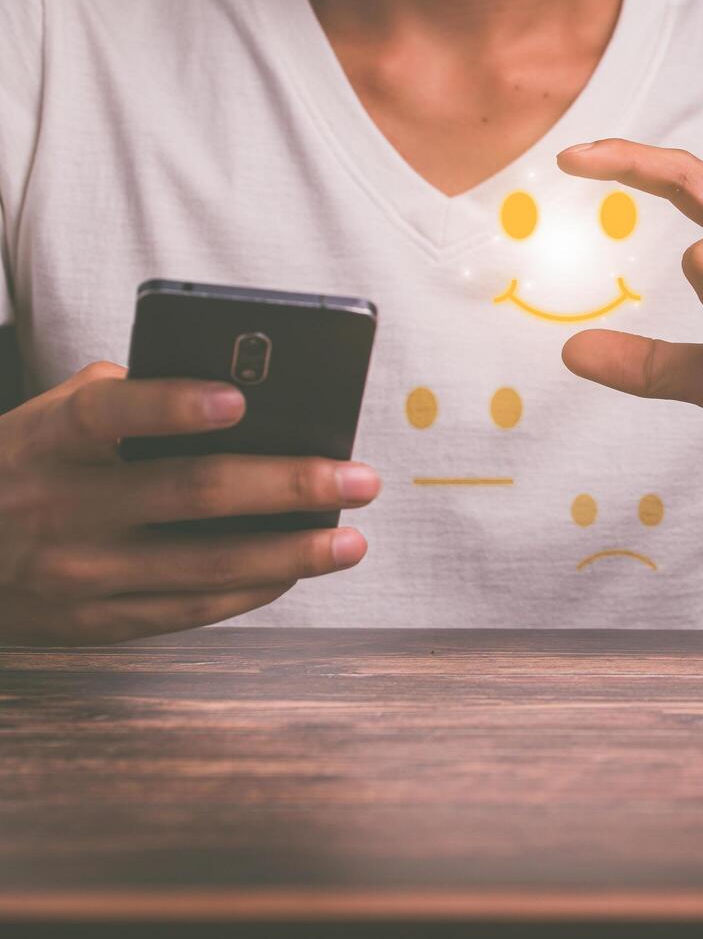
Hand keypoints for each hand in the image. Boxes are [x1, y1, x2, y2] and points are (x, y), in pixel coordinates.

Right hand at [0, 362, 379, 645]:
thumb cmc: (20, 469)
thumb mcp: (43, 421)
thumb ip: (120, 397)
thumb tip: (231, 388)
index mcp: (49, 439)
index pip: (112, 413)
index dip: (175, 405)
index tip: (241, 399)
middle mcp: (63, 506)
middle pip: (192, 493)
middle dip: (289, 486)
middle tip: (360, 479)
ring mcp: (79, 572)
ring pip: (206, 565)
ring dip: (292, 553)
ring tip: (351, 540)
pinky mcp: (94, 623)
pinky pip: (190, 609)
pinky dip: (252, 589)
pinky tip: (298, 570)